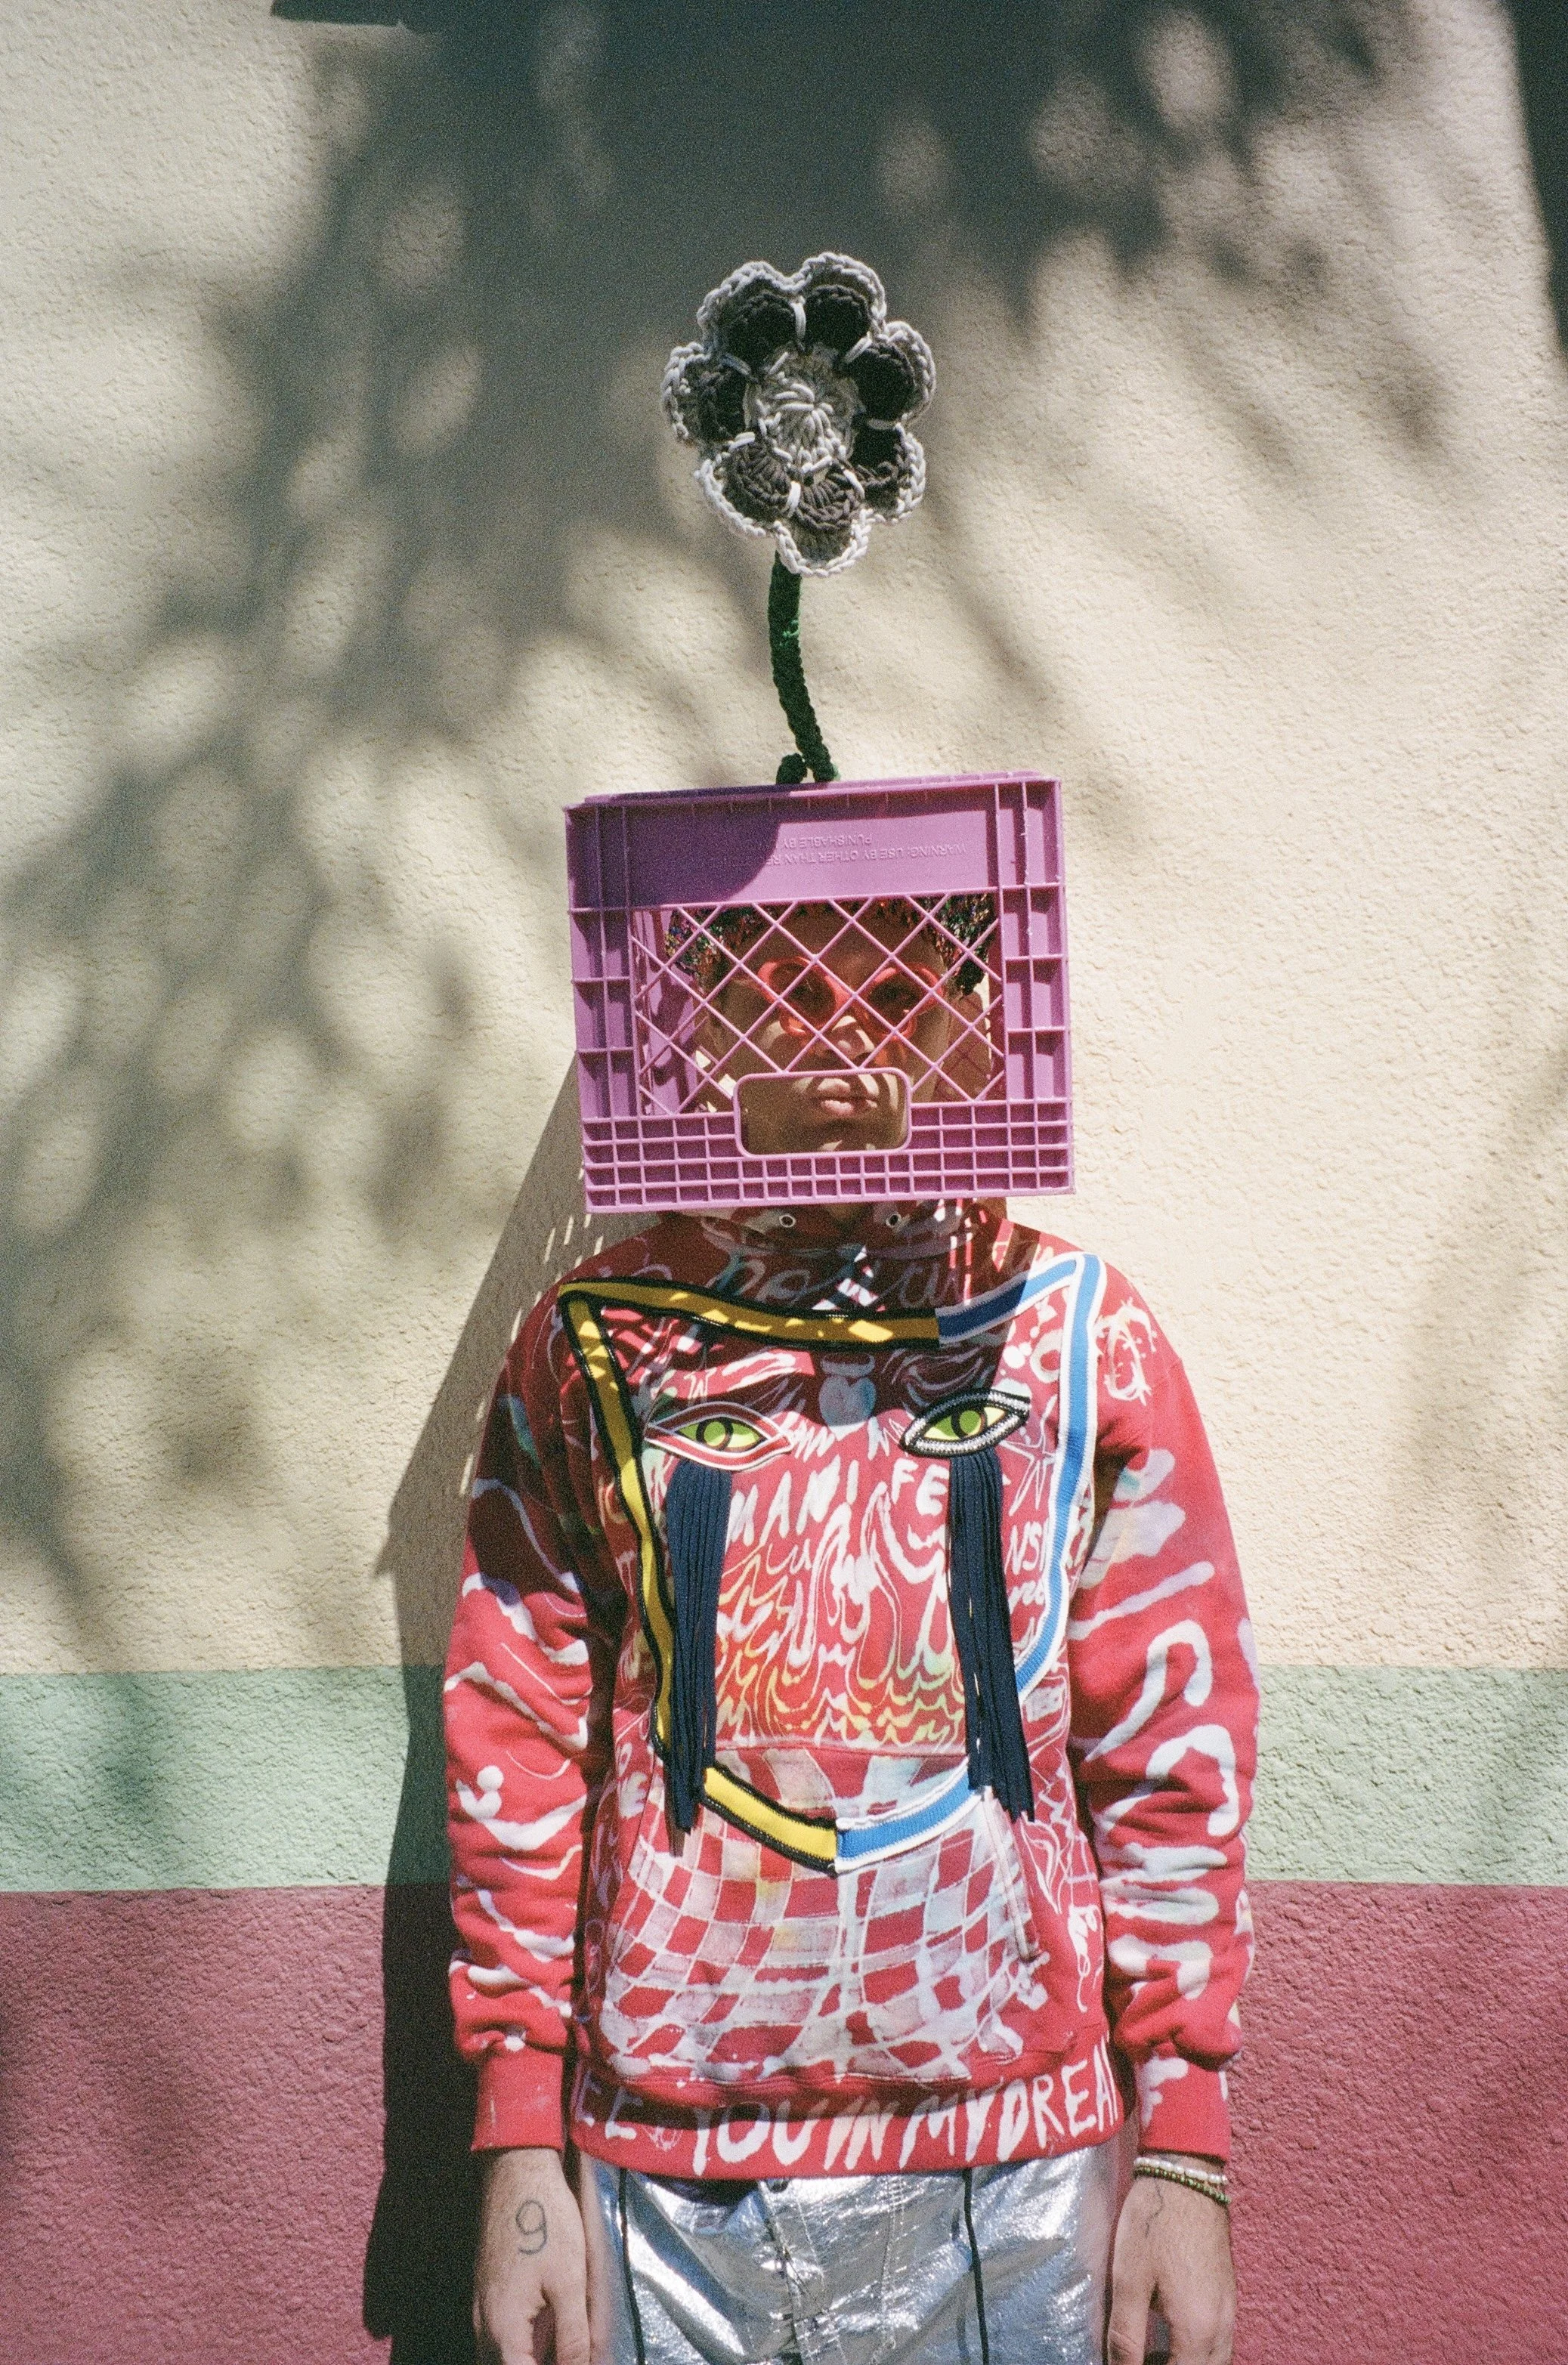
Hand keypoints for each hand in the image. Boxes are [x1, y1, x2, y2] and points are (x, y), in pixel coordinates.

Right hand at [474, 2147, 589, 2364]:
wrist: (517, 2172)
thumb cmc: (546, 2221)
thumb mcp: (570, 2282)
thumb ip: (573, 2337)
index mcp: (503, 2329)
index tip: (575, 2364)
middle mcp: (485, 2325)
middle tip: (571, 2354)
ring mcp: (483, 2308)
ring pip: (500, 2356)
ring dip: (526, 2356)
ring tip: (561, 2347)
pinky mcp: (487, 2293)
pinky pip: (499, 2337)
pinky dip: (520, 2346)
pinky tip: (545, 2337)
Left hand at [1106, 2162, 1234, 2364]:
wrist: (1187, 2174)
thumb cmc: (1153, 2224)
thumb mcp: (1128, 2281)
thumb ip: (1125, 2336)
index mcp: (1198, 2330)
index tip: (1131, 2364)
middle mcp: (1222, 2327)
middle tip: (1142, 2360)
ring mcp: (1230, 2309)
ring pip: (1218, 2360)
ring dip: (1190, 2364)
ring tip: (1154, 2354)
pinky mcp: (1228, 2293)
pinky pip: (1220, 2341)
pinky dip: (1200, 2352)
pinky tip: (1171, 2338)